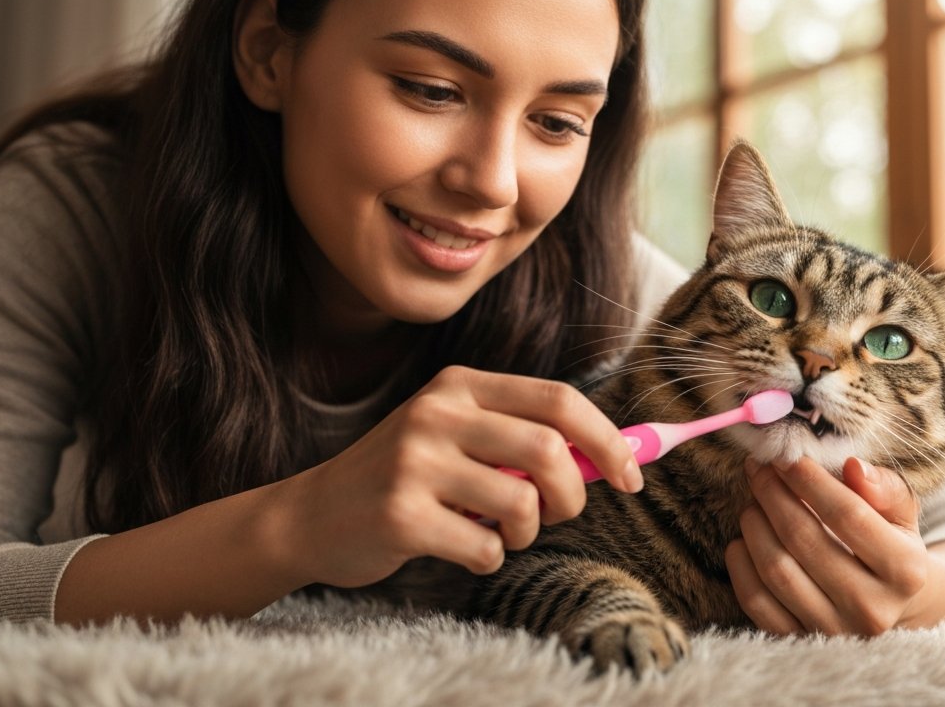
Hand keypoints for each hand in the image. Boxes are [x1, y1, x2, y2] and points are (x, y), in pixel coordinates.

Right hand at [270, 366, 642, 588]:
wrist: (312, 516)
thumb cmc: (405, 479)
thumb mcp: (456, 437)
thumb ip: (523, 438)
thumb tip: (613, 458)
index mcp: (460, 386)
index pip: (559, 400)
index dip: (608, 439)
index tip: (632, 476)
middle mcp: (438, 413)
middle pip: (550, 450)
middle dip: (572, 496)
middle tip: (556, 515)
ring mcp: (415, 462)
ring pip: (523, 505)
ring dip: (527, 533)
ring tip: (499, 532)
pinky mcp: (401, 514)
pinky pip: (486, 547)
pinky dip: (488, 558)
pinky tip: (459, 547)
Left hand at [725, 456, 927, 635]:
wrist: (893, 607)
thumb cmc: (893, 547)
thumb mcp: (903, 515)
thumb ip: (885, 487)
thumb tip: (852, 467)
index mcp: (906, 572)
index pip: (849, 516)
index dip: (810, 481)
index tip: (787, 457)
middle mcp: (872, 609)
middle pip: (804, 541)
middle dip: (773, 496)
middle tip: (758, 470)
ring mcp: (834, 632)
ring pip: (776, 571)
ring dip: (754, 526)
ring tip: (753, 501)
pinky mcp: (800, 642)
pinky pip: (756, 602)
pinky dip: (741, 564)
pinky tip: (744, 538)